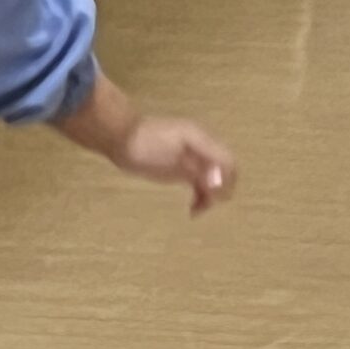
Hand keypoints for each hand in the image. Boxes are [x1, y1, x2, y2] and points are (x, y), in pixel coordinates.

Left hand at [116, 116, 238, 214]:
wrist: (122, 137)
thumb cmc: (146, 143)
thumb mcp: (172, 153)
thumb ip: (196, 166)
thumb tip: (217, 182)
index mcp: (203, 140)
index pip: (227, 161)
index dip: (226, 181)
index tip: (213, 197)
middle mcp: (203, 148)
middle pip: (225, 172)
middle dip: (220, 190)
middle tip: (205, 206)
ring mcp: (193, 159)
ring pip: (214, 180)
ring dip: (211, 196)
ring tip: (197, 211)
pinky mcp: (183, 169)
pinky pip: (200, 183)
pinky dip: (201, 196)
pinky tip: (192, 208)